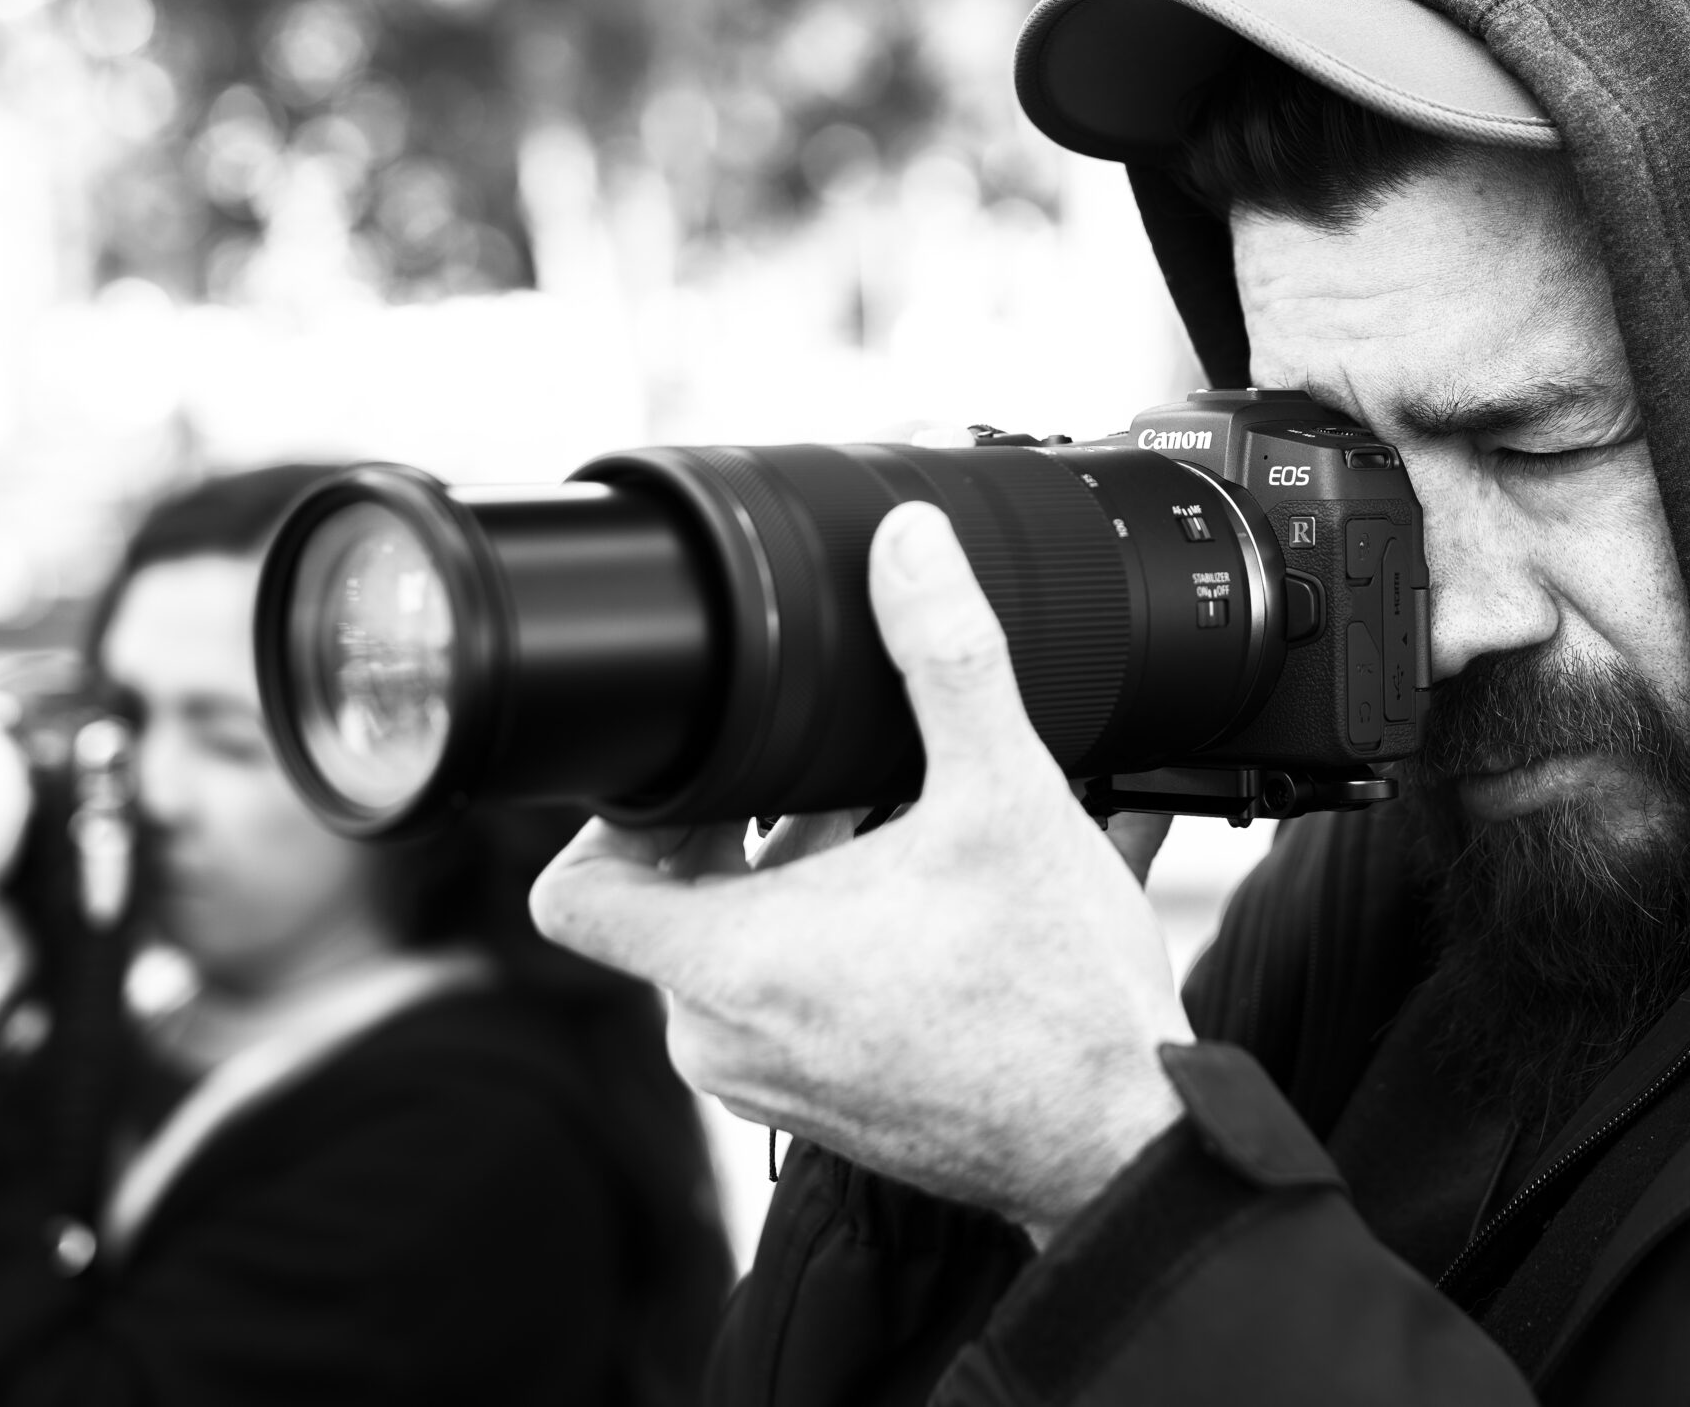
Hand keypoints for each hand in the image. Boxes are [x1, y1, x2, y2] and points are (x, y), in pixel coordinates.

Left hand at [533, 502, 1191, 1237]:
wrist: (1117, 1140)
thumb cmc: (1057, 1003)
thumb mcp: (1005, 798)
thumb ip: (947, 658)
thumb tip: (910, 549)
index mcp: (729, 965)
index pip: (572, 891)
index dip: (617, 812)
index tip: (694, 773)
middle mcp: (721, 1037)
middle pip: (660, 904)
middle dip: (731, 829)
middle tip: (820, 780)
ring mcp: (764, 1081)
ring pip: (723, 952)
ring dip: (783, 882)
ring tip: (879, 831)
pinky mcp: (814, 1104)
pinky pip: (774, 1002)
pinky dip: (819, 943)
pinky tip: (911, 901)